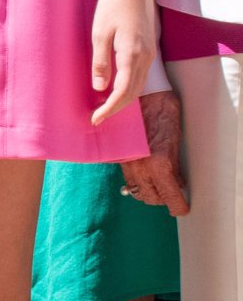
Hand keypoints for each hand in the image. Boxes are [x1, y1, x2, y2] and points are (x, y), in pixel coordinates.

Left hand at [89, 0, 155, 127]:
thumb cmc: (113, 5)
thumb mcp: (100, 32)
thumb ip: (100, 61)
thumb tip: (99, 88)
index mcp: (132, 55)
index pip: (122, 92)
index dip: (109, 108)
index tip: (96, 119)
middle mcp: (145, 58)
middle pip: (133, 93)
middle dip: (116, 108)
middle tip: (97, 118)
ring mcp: (149, 54)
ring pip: (138, 86)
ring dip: (123, 99)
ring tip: (104, 107)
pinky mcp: (148, 49)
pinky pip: (140, 76)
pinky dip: (129, 88)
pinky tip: (116, 89)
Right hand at [121, 82, 189, 215]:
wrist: (142, 92)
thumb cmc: (163, 111)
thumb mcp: (175, 140)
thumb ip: (175, 165)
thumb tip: (177, 183)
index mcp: (159, 164)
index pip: (170, 198)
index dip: (178, 206)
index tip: (182, 208)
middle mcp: (141, 167)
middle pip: (152, 198)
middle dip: (163, 198)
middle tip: (172, 192)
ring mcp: (127, 162)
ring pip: (137, 190)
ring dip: (149, 190)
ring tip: (159, 183)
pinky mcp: (118, 156)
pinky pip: (128, 177)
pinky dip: (138, 180)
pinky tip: (145, 172)